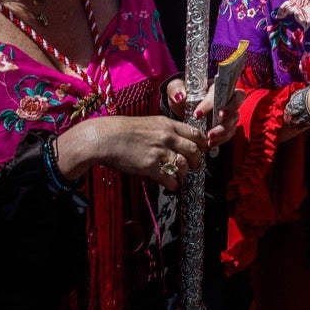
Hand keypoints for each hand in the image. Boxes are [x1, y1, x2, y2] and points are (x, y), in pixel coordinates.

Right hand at [56, 114, 208, 191]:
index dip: (202, 143)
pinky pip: (169, 177)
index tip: (203, 149)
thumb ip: (164, 130)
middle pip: (194, 149)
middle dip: (198, 159)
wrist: (105, 137)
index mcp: (168, 124)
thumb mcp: (149, 123)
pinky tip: (173, 186)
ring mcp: (159, 151)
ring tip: (182, 176)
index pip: (194, 133)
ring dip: (185, 172)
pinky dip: (174, 183)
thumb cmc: (123, 130)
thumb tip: (175, 138)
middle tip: (196, 165)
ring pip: (184, 164)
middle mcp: (167, 137)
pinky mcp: (150, 166)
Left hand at [167, 81, 245, 148]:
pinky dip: (221, 139)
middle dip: (230, 110)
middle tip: (218, 119)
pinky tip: (211, 143)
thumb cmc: (181, 98)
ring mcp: (229, 113)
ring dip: (223, 129)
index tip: (197, 114)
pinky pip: (230, 132)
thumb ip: (176, 89)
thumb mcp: (176, 90)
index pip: (220, 89)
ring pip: (234, 118)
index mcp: (214, 86)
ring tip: (210, 137)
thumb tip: (181, 97)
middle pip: (237, 100)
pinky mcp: (227, 126)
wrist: (182, 114)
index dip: (211, 102)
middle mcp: (226, 98)